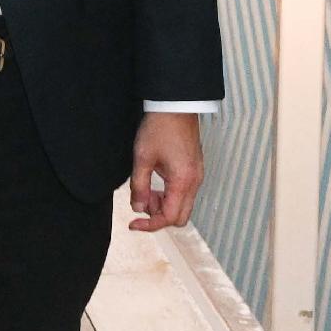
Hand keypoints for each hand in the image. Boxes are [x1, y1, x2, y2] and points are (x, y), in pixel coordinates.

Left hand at [127, 111, 202, 234]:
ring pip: (183, 206)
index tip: (132, 223)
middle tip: (142, 201)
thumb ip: (139, 187)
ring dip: (164, 205)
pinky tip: (157, 181)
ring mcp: (197, 176)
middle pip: (179, 217)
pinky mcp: (195, 170)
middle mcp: (194, 182)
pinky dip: (170, 195)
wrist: (176, 106)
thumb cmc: (159, 128)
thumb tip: (138, 208)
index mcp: (182, 182)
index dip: (149, 225)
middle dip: (158, 216)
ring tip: (147, 188)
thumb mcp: (142, 159)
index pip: (168, 217)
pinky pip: (185, 193)